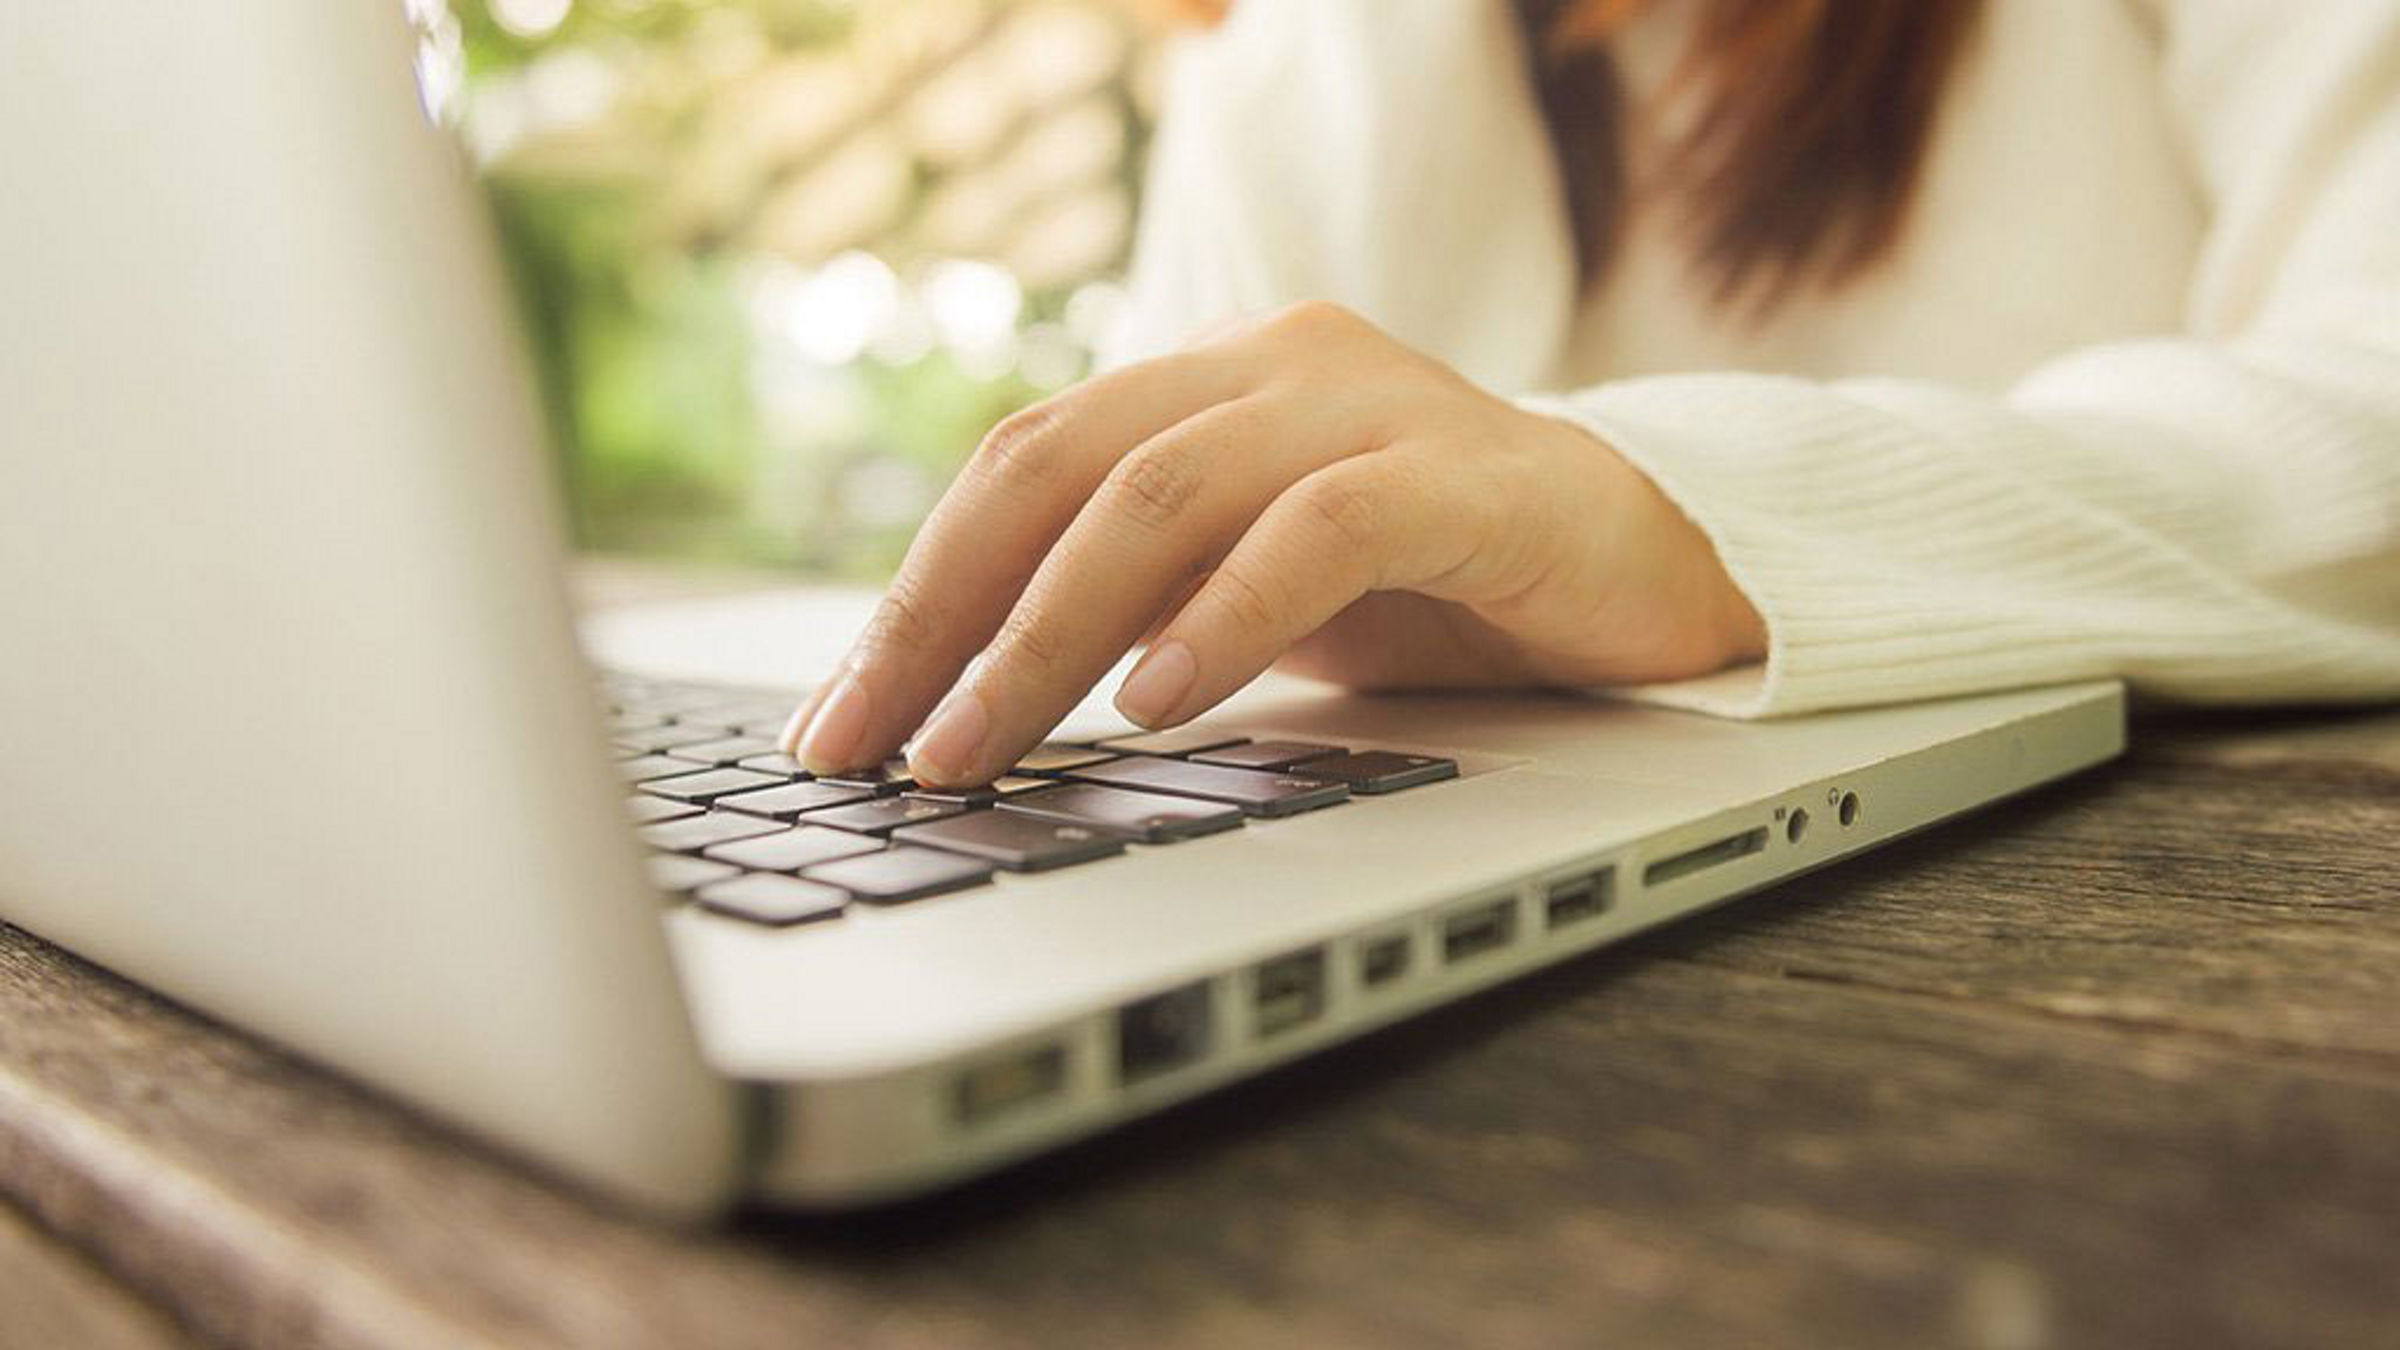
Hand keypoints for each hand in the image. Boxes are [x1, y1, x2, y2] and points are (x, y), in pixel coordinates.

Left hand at [779, 302, 1765, 785]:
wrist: (1647, 582)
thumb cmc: (1435, 594)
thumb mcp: (1249, 601)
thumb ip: (1131, 611)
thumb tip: (955, 711)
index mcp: (1208, 385)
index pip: (1020, 468)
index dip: (915, 592)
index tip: (837, 720)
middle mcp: (1276, 366)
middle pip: (1062, 468)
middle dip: (944, 618)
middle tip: (868, 746)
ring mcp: (1376, 405)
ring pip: (1166, 493)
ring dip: (1049, 634)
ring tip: (979, 748)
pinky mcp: (1474, 475)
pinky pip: (1325, 527)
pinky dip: (1229, 613)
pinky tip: (1161, 699)